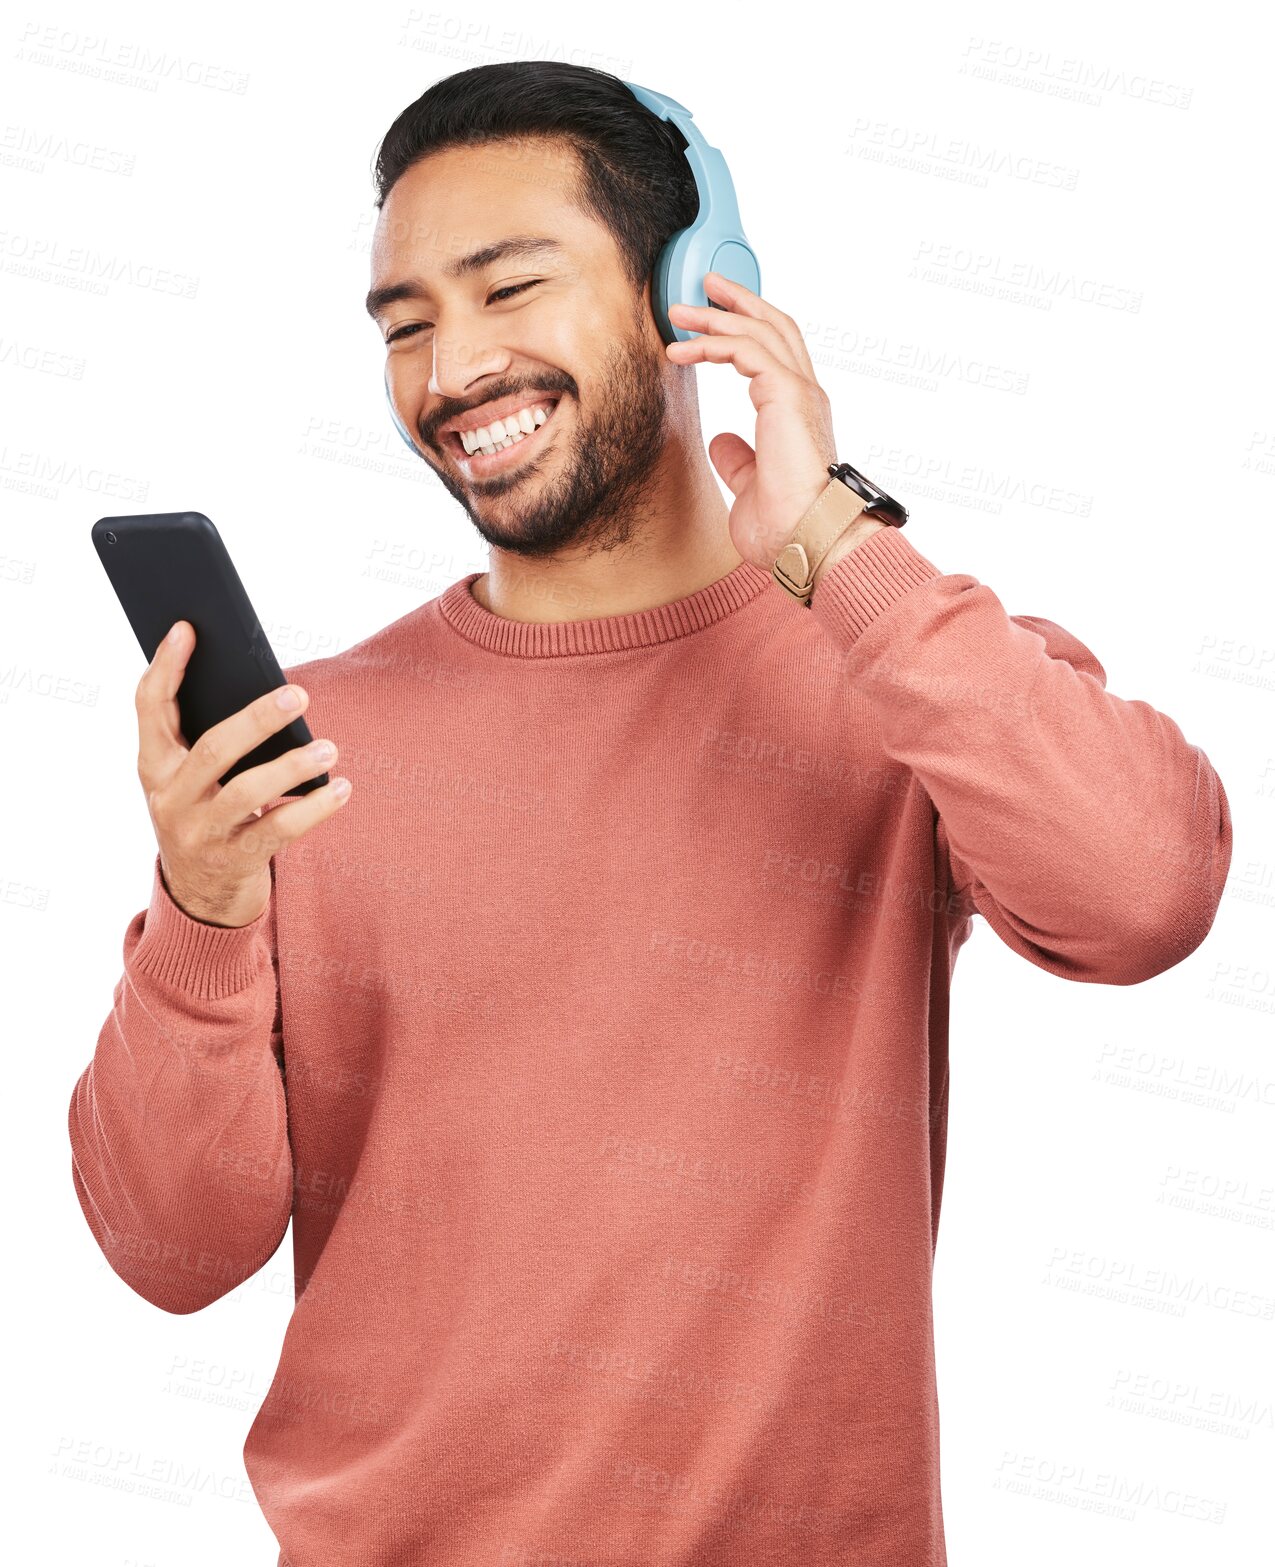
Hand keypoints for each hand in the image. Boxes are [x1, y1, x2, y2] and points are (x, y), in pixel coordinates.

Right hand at [137, 621, 352, 927]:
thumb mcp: (192, 777)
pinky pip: (279, 830)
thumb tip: (267, 689)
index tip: (188, 628)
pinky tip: (341, 789)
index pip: (150, 706)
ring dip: (293, 767)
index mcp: (154, 765)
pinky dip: (314, 808)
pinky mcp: (235, 861)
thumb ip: (209, 736)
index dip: (166, 666)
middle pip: (213, 748)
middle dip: (257, 718)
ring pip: (248, 792)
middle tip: (299, 695)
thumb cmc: (207, 812)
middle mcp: (170, 798)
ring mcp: (200, 833)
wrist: (201, 895)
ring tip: (328, 748)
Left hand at [666, 271, 837, 570]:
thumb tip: (720, 440)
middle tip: (704, 287)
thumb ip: (738, 459)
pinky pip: (745, 350)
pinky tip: (683, 349)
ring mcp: (798, 391)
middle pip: (773, 326)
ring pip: (758, 331)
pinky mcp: (786, 394)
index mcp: (798, 413)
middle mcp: (804, 394)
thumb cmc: (785, 525)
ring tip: (678, 311)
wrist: (808, 538)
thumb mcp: (750, 486)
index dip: (746, 328)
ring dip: (716, 317)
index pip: (777, 353)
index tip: (713, 318)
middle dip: (737, 302)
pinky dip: (713, 343)